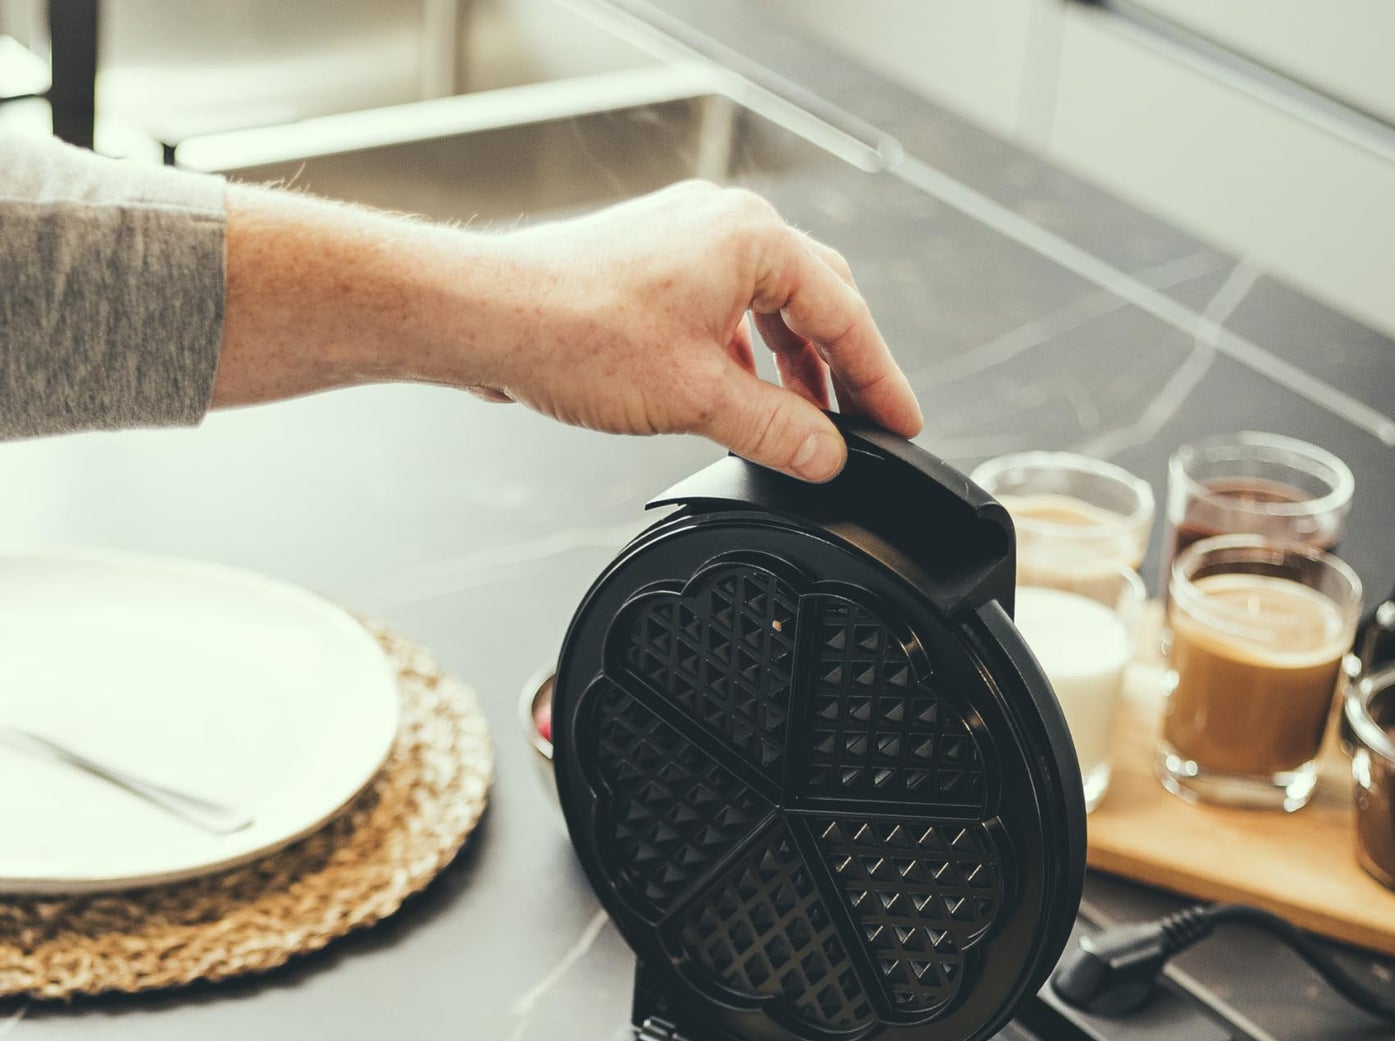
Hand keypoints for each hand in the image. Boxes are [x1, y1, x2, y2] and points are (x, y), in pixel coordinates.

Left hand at [217, 178, 921, 482]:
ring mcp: (684, 244)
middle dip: (840, 369)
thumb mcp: (700, 398)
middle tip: (860, 428)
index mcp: (751, 239)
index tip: (902, 424)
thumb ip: (777, 430)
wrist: (490, 317)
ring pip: (765, 308)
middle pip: (813, 300)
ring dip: (789, 368)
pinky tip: (740, 403)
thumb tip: (826, 457)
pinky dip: (744, 359)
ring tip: (803, 426)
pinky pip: (723, 314)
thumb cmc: (577, 333)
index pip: (845, 313)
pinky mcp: (651, 270)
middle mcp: (723, 227)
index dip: (880, 379)